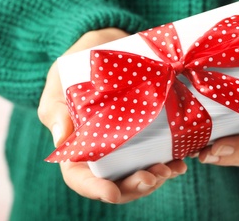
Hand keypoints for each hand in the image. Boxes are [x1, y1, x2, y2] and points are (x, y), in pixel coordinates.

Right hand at [38, 28, 186, 202]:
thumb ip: (56, 109)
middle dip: (134, 186)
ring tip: (171, 169)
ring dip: (156, 178)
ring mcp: (124, 144)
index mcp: (76, 146)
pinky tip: (182, 160)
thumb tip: (61, 140)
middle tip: (153, 176)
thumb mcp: (59, 82)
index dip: (95, 189)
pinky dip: (170, 162)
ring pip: (138, 173)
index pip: (80, 177)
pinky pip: (156, 155)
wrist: (106, 46)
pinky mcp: (144, 133)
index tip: (112, 192)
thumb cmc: (76, 65)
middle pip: (115, 182)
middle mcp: (101, 151)